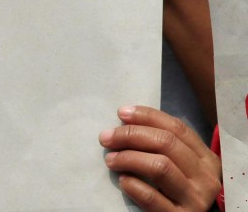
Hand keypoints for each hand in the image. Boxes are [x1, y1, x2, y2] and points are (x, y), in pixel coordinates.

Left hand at [100, 106, 220, 211]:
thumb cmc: (175, 190)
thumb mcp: (179, 165)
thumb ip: (163, 145)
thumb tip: (126, 120)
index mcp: (207, 159)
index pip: (178, 128)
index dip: (148, 116)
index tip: (121, 113)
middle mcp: (206, 177)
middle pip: (167, 143)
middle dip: (131, 135)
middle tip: (106, 138)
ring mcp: (196, 199)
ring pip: (160, 166)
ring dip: (128, 158)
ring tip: (110, 159)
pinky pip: (151, 197)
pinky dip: (132, 185)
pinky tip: (122, 181)